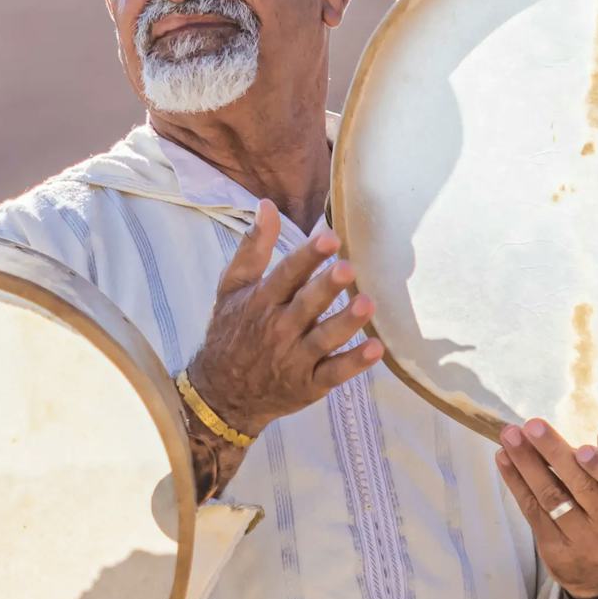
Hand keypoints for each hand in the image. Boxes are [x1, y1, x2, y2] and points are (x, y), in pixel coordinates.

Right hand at [184, 212, 382, 459]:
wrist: (222, 393)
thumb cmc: (231, 332)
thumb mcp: (232, 289)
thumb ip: (253, 248)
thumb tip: (267, 205)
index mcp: (261, 302)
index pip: (286, 275)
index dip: (308, 257)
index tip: (330, 239)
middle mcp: (277, 330)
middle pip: (306, 305)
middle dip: (326, 287)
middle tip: (348, 269)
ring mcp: (294, 359)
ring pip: (323, 339)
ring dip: (345, 323)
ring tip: (366, 305)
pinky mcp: (309, 385)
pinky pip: (334, 373)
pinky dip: (354, 364)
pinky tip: (376, 350)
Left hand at [493, 419, 597, 598]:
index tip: (583, 450)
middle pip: (581, 488)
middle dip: (554, 454)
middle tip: (533, 427)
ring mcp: (581, 541)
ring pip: (551, 498)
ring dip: (526, 464)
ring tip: (510, 436)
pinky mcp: (553, 549)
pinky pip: (532, 511)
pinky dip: (516, 482)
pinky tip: (505, 459)